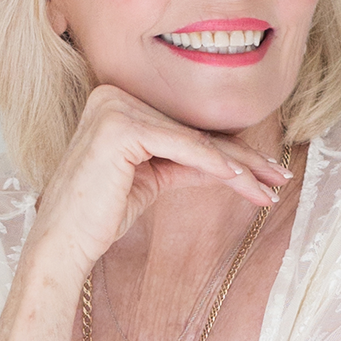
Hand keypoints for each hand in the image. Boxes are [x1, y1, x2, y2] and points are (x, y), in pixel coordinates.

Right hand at [25, 84, 290, 285]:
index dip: (226, 152)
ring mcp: (113, 107)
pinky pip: (180, 146)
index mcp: (114, 102)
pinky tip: (241, 179)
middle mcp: (111, 96)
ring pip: (192, 140)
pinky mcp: (119, 127)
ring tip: (270, 186)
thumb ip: (185, 163)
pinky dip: (213, 163)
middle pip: (192, 133)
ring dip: (237, 167)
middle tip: (279, 178)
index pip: (181, 129)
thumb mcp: (151, 181)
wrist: (62, 244)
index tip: (263, 172)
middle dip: (240, 160)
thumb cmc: (98, 217)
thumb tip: (231, 163)